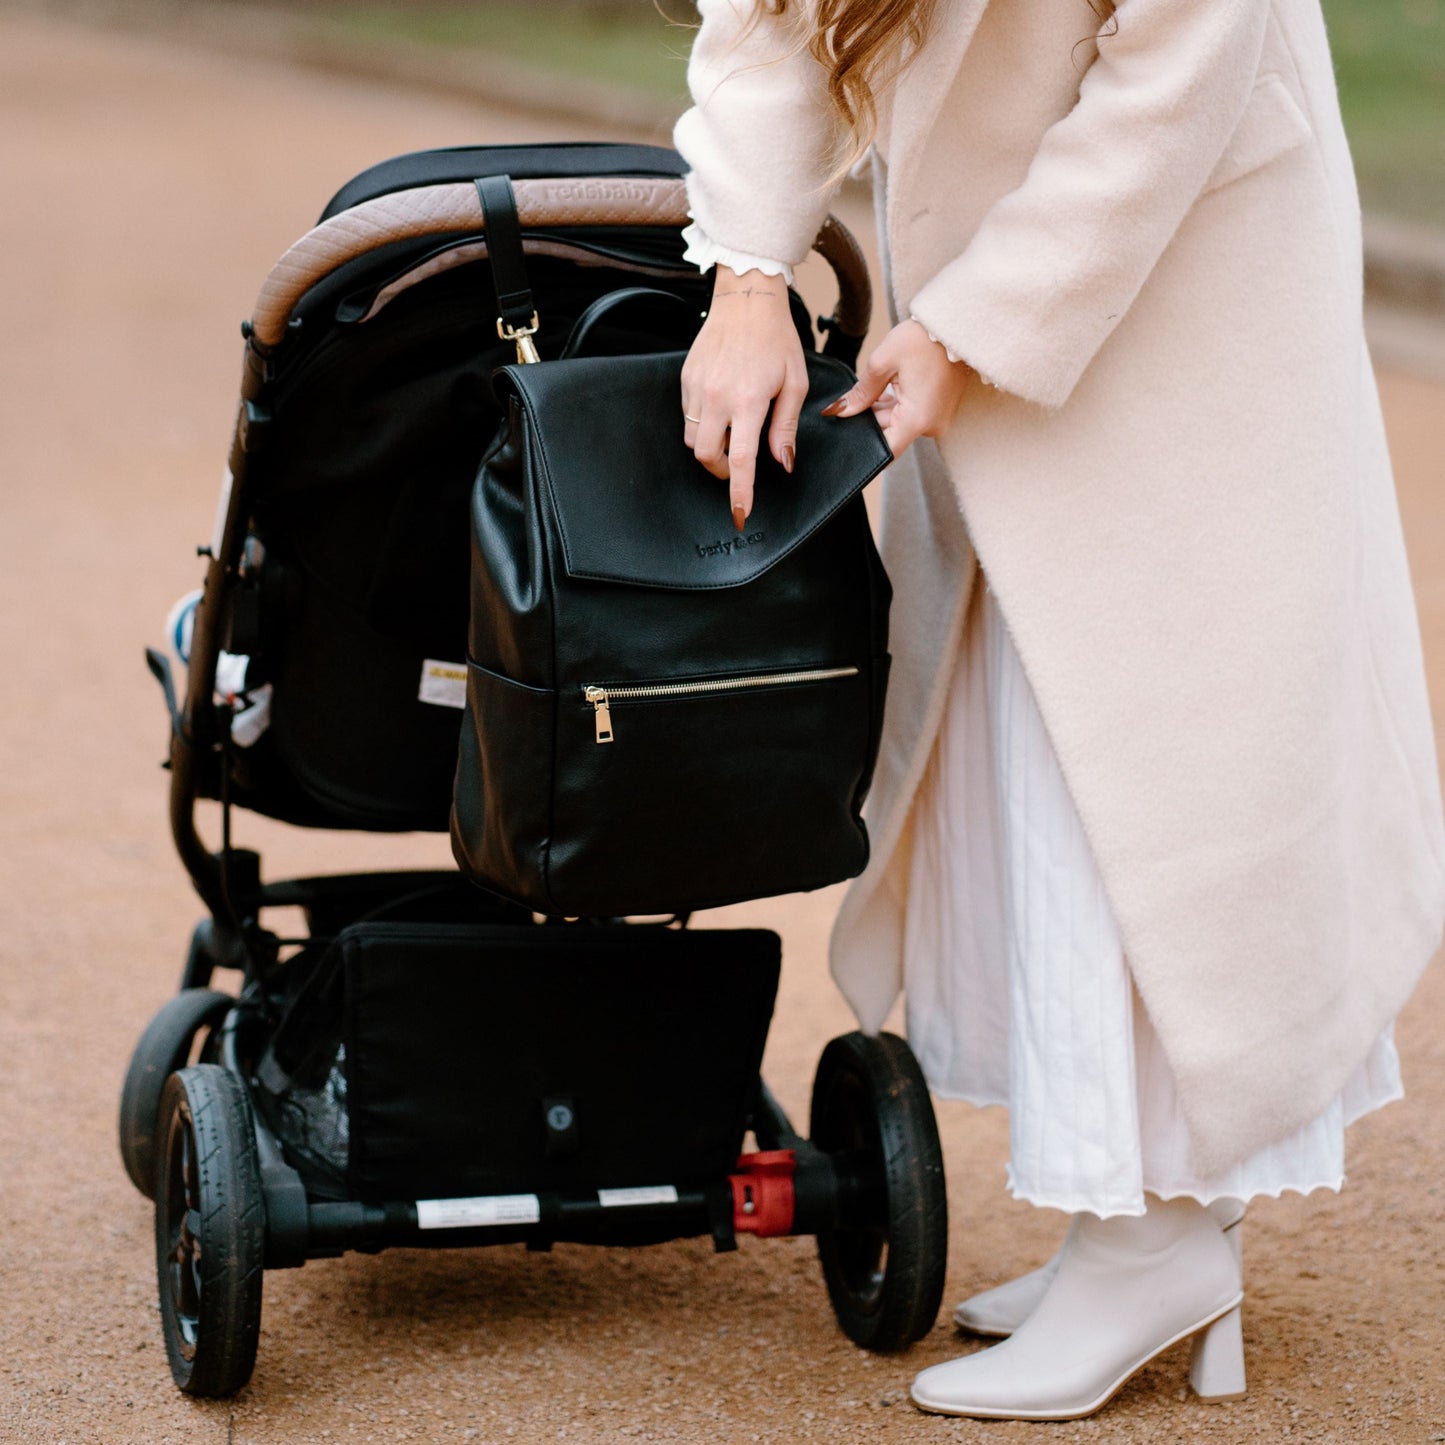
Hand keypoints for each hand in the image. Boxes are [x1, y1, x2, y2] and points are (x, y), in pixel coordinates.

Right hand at [681, 264, 808, 529]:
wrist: (747, 299)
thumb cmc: (777, 339)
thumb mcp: (795, 383)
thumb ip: (786, 427)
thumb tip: (782, 463)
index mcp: (748, 400)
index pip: (741, 460)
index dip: (740, 492)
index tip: (739, 514)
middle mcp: (717, 397)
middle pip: (706, 457)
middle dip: (721, 472)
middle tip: (738, 467)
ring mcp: (697, 388)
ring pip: (693, 439)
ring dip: (711, 449)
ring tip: (732, 434)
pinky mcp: (686, 379)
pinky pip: (687, 416)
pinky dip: (703, 425)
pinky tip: (721, 411)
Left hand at [823, 319, 970, 458]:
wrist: (955, 325)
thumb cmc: (923, 339)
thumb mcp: (883, 362)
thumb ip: (860, 392)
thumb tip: (840, 411)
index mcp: (916, 420)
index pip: (885, 451)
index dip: (863, 443)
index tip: (849, 430)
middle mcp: (931, 426)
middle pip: (891, 434)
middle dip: (872, 417)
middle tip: (861, 394)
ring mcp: (937, 419)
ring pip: (900, 423)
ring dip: (885, 408)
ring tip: (883, 380)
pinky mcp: (940, 410)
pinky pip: (912, 414)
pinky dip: (898, 404)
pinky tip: (892, 384)